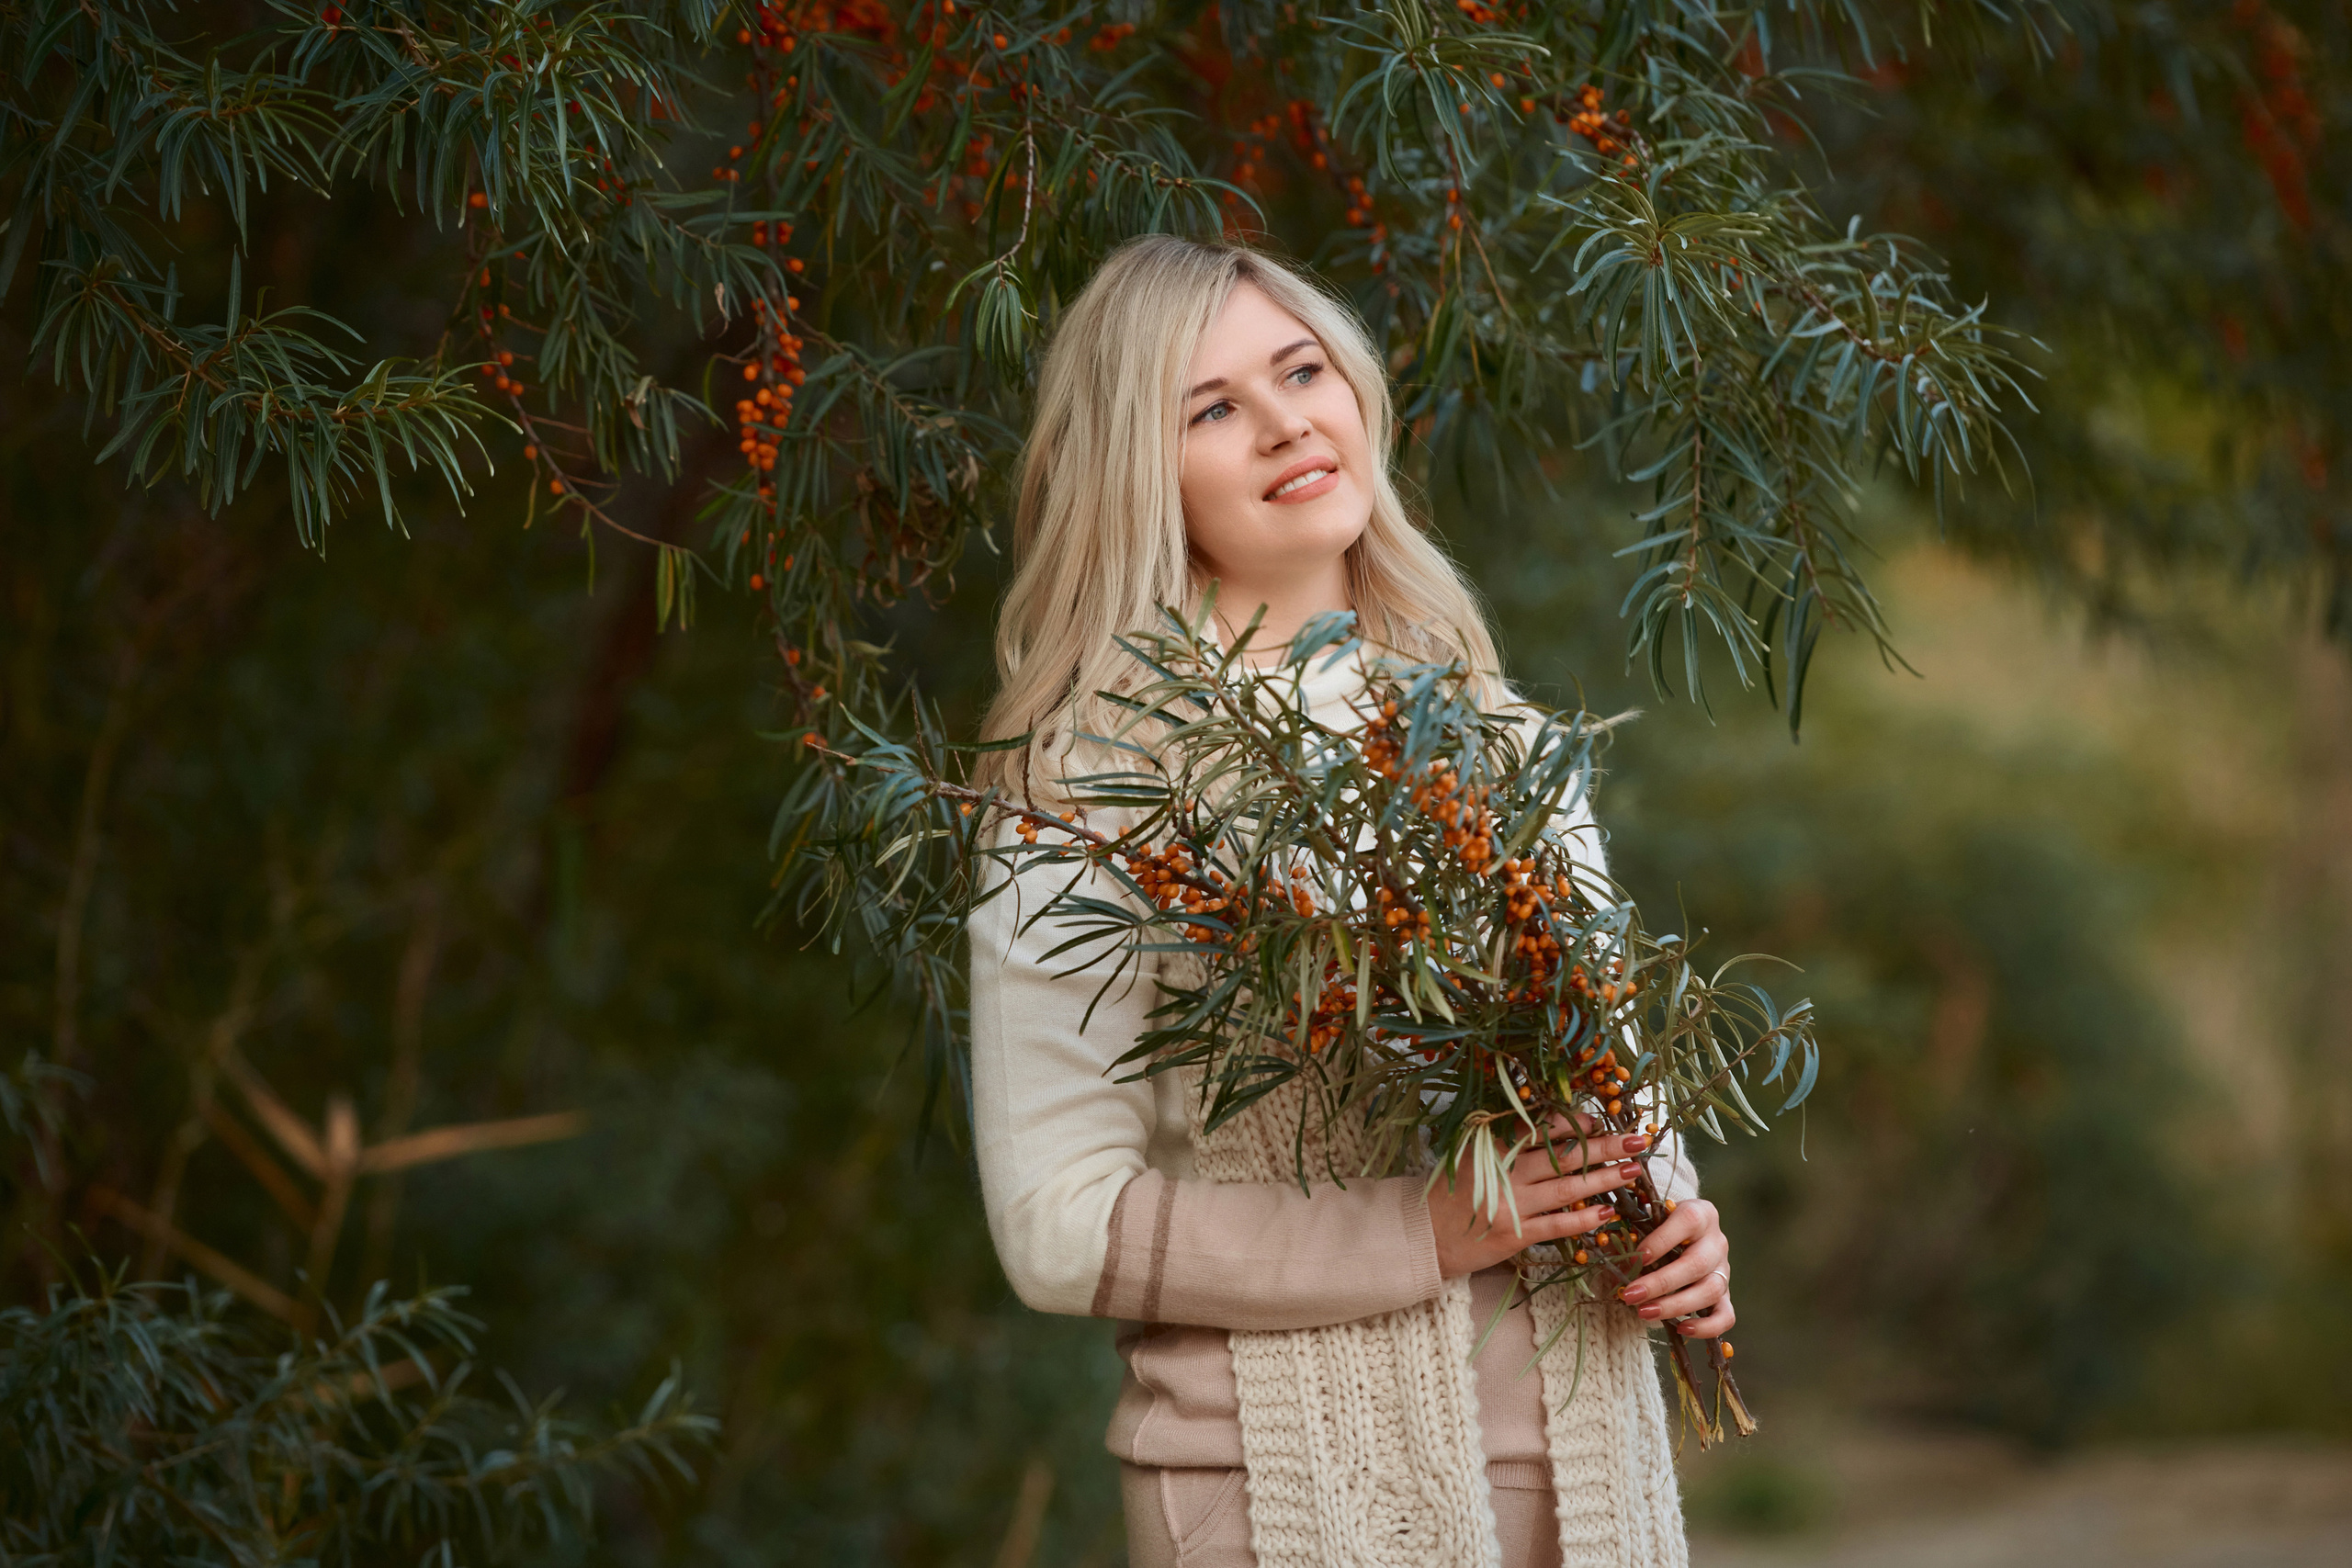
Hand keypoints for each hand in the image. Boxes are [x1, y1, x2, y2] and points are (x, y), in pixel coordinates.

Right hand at [1427, 1114, 1649, 1278]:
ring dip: (1603, 1179)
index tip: (1597, 1120)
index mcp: (1493, 1148)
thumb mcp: (1468, 1157)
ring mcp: (1511, 1204)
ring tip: (1632, 1171)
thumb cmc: (1446, 1193)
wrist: (1421, 1234)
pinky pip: (1556, 1226)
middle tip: (1637, 1140)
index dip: (1572, 1123)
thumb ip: (1502, 1145)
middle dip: (1604, 1146)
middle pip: (1564, 1156)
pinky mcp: (1515, 1235)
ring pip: (1567, 1189)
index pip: (1539, 1129)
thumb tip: (1544, 1132)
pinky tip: (1606, 1214)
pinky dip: (1582, 1220)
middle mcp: (1505, 1172)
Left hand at [1617, 1198, 1734, 1337]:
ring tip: (1645, 1313)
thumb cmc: (1661, 1224)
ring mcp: (1724, 1269)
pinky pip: (1726, 1315)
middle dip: (1660, 1283)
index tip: (1635, 1258)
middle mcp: (1717, 1241)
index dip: (1660, 1241)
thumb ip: (1634, 1234)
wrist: (1689, 1229)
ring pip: (1711, 1290)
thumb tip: (1610, 1262)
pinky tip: (1682, 1328)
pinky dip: (1707, 1326)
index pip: (1687, 1221)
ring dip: (1676, 1305)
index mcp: (1700, 1213)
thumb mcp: (1649, 1219)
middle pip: (1697, 1264)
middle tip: (1630, 1295)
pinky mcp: (1726, 1293)